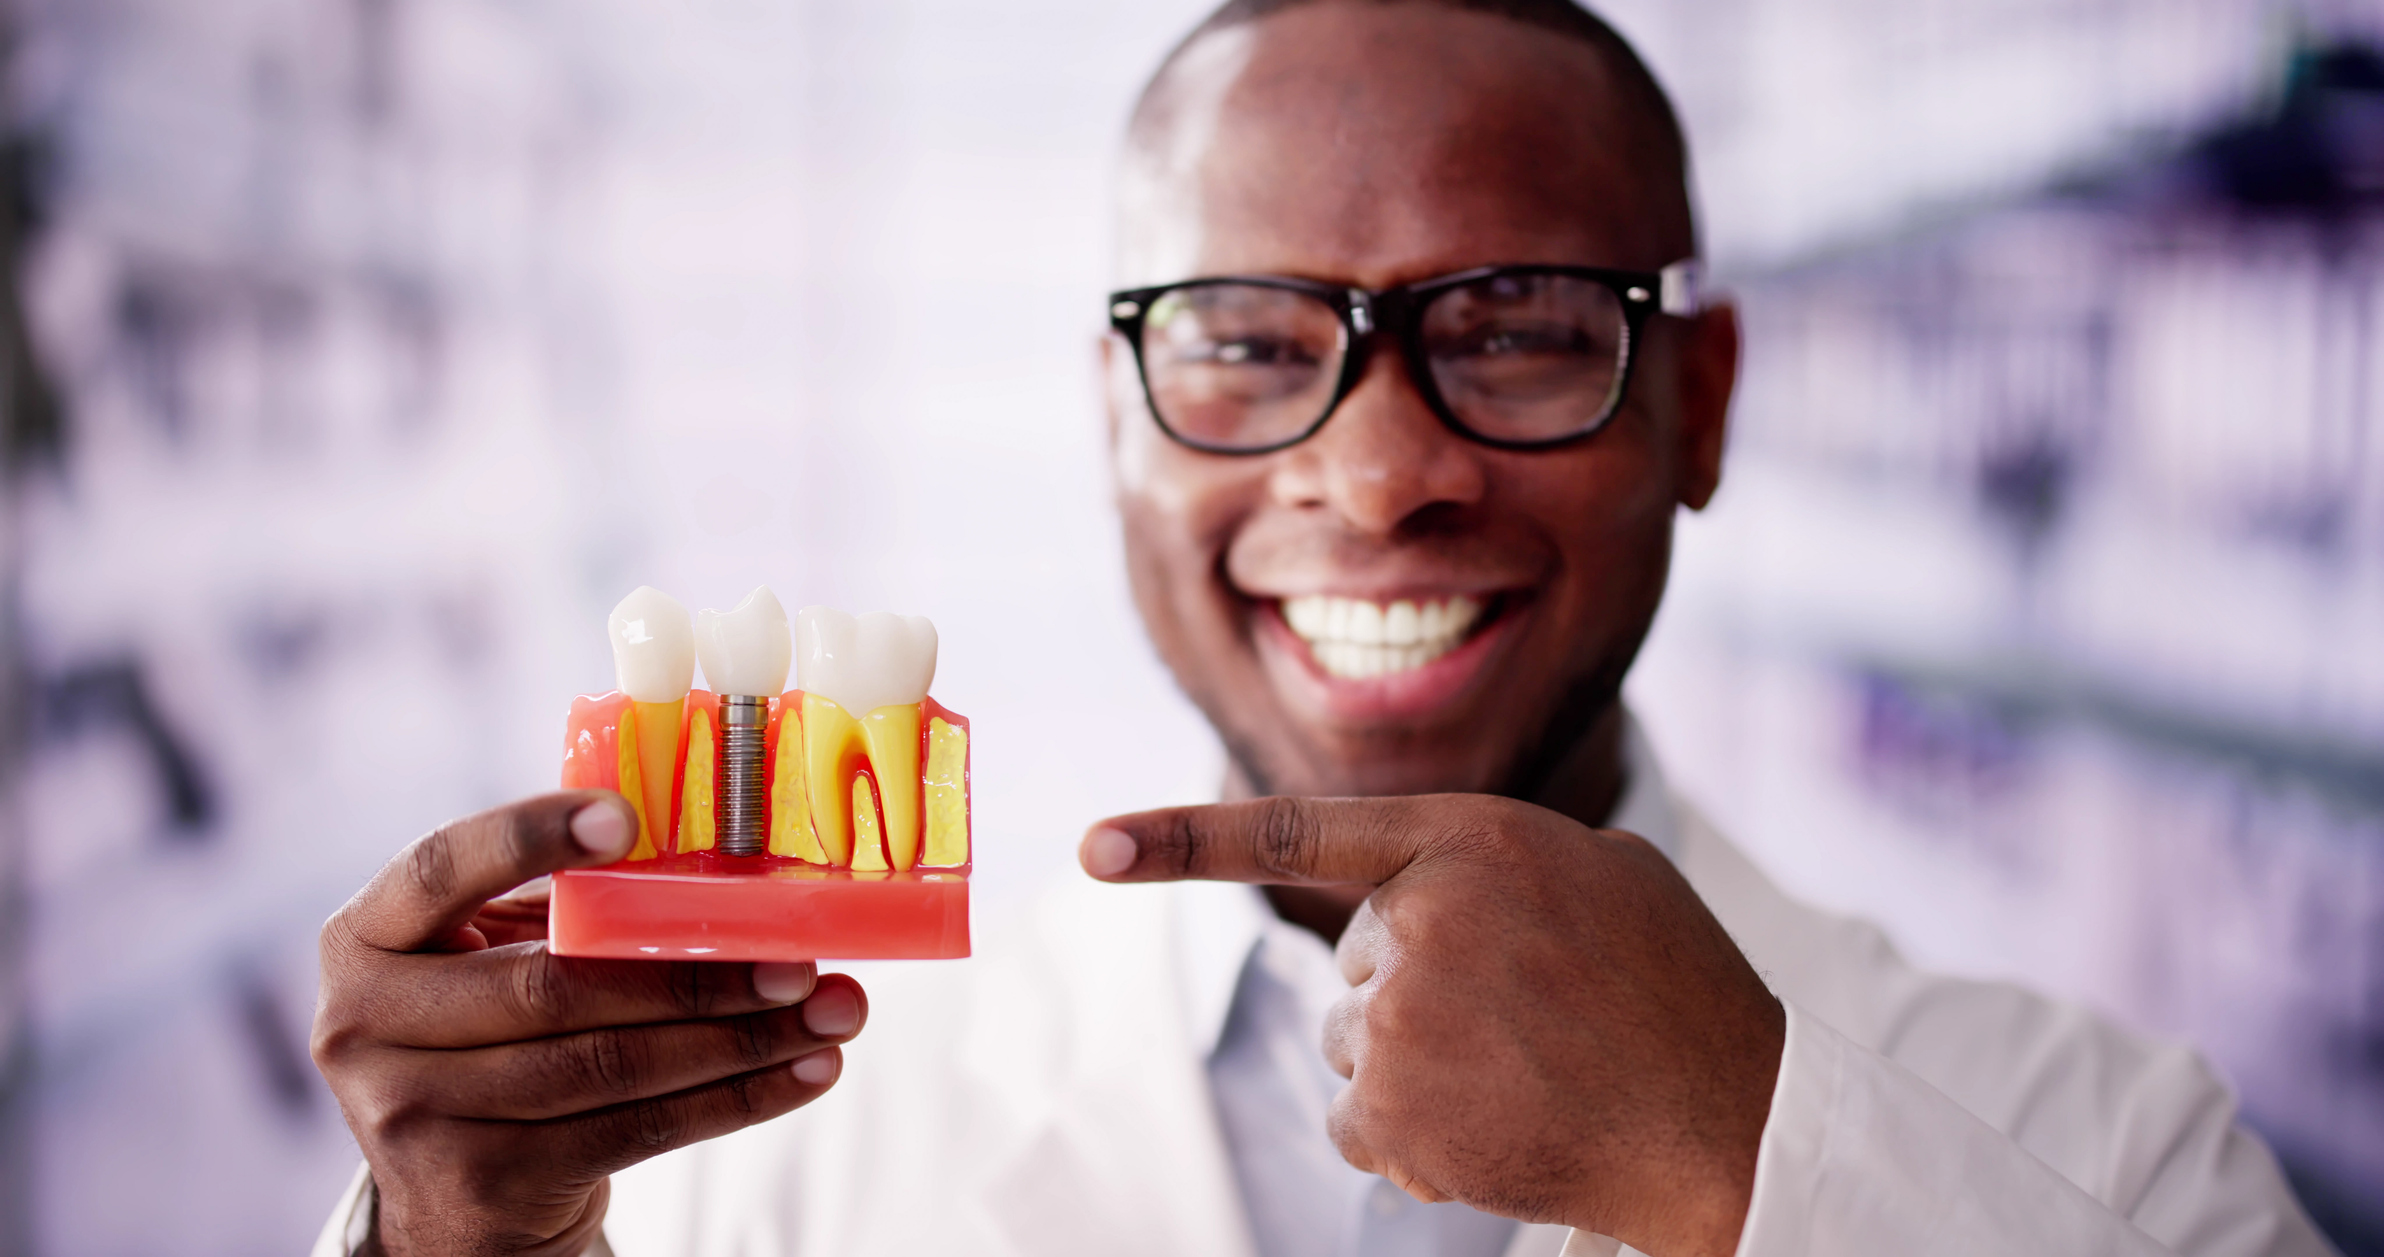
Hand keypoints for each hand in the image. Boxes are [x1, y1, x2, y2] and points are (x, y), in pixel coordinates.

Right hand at [313, 792, 867, 1255]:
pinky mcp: (480, 1182)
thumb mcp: (496, 961)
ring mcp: (412, 1115)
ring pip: (607, 1064)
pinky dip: (735, 1099)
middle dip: (692, 970)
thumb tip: (731, 878)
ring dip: (738, 1038)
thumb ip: (568, 911)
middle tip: (799, 956)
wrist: (456, 1201)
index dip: (529, 838)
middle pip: (553, 987)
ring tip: (831, 1012)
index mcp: (365, 938)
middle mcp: (363, 1025)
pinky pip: (634, 1129)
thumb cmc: (500, 1038)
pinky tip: (805, 1071)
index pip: (441, 868)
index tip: (627, 817)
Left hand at [1080, 795, 1779, 1256]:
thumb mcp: (1595, 869)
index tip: (1091, 848)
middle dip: (1416, 990)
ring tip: (1524, 1066)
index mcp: (1468, 841)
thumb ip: (1488, 860)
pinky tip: (1501, 1119)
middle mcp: (1418, 920)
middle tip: (1524, 1014)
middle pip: (1354, 964)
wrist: (1729, 1114)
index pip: (1297, 831)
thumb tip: (1417, 893)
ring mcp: (1400, 1020)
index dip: (1182, 838)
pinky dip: (1416, 1132)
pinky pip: (1359, 1120)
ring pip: (1354, 1043)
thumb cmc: (1672, 986)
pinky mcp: (1392, 1112)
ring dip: (1417, 1063)